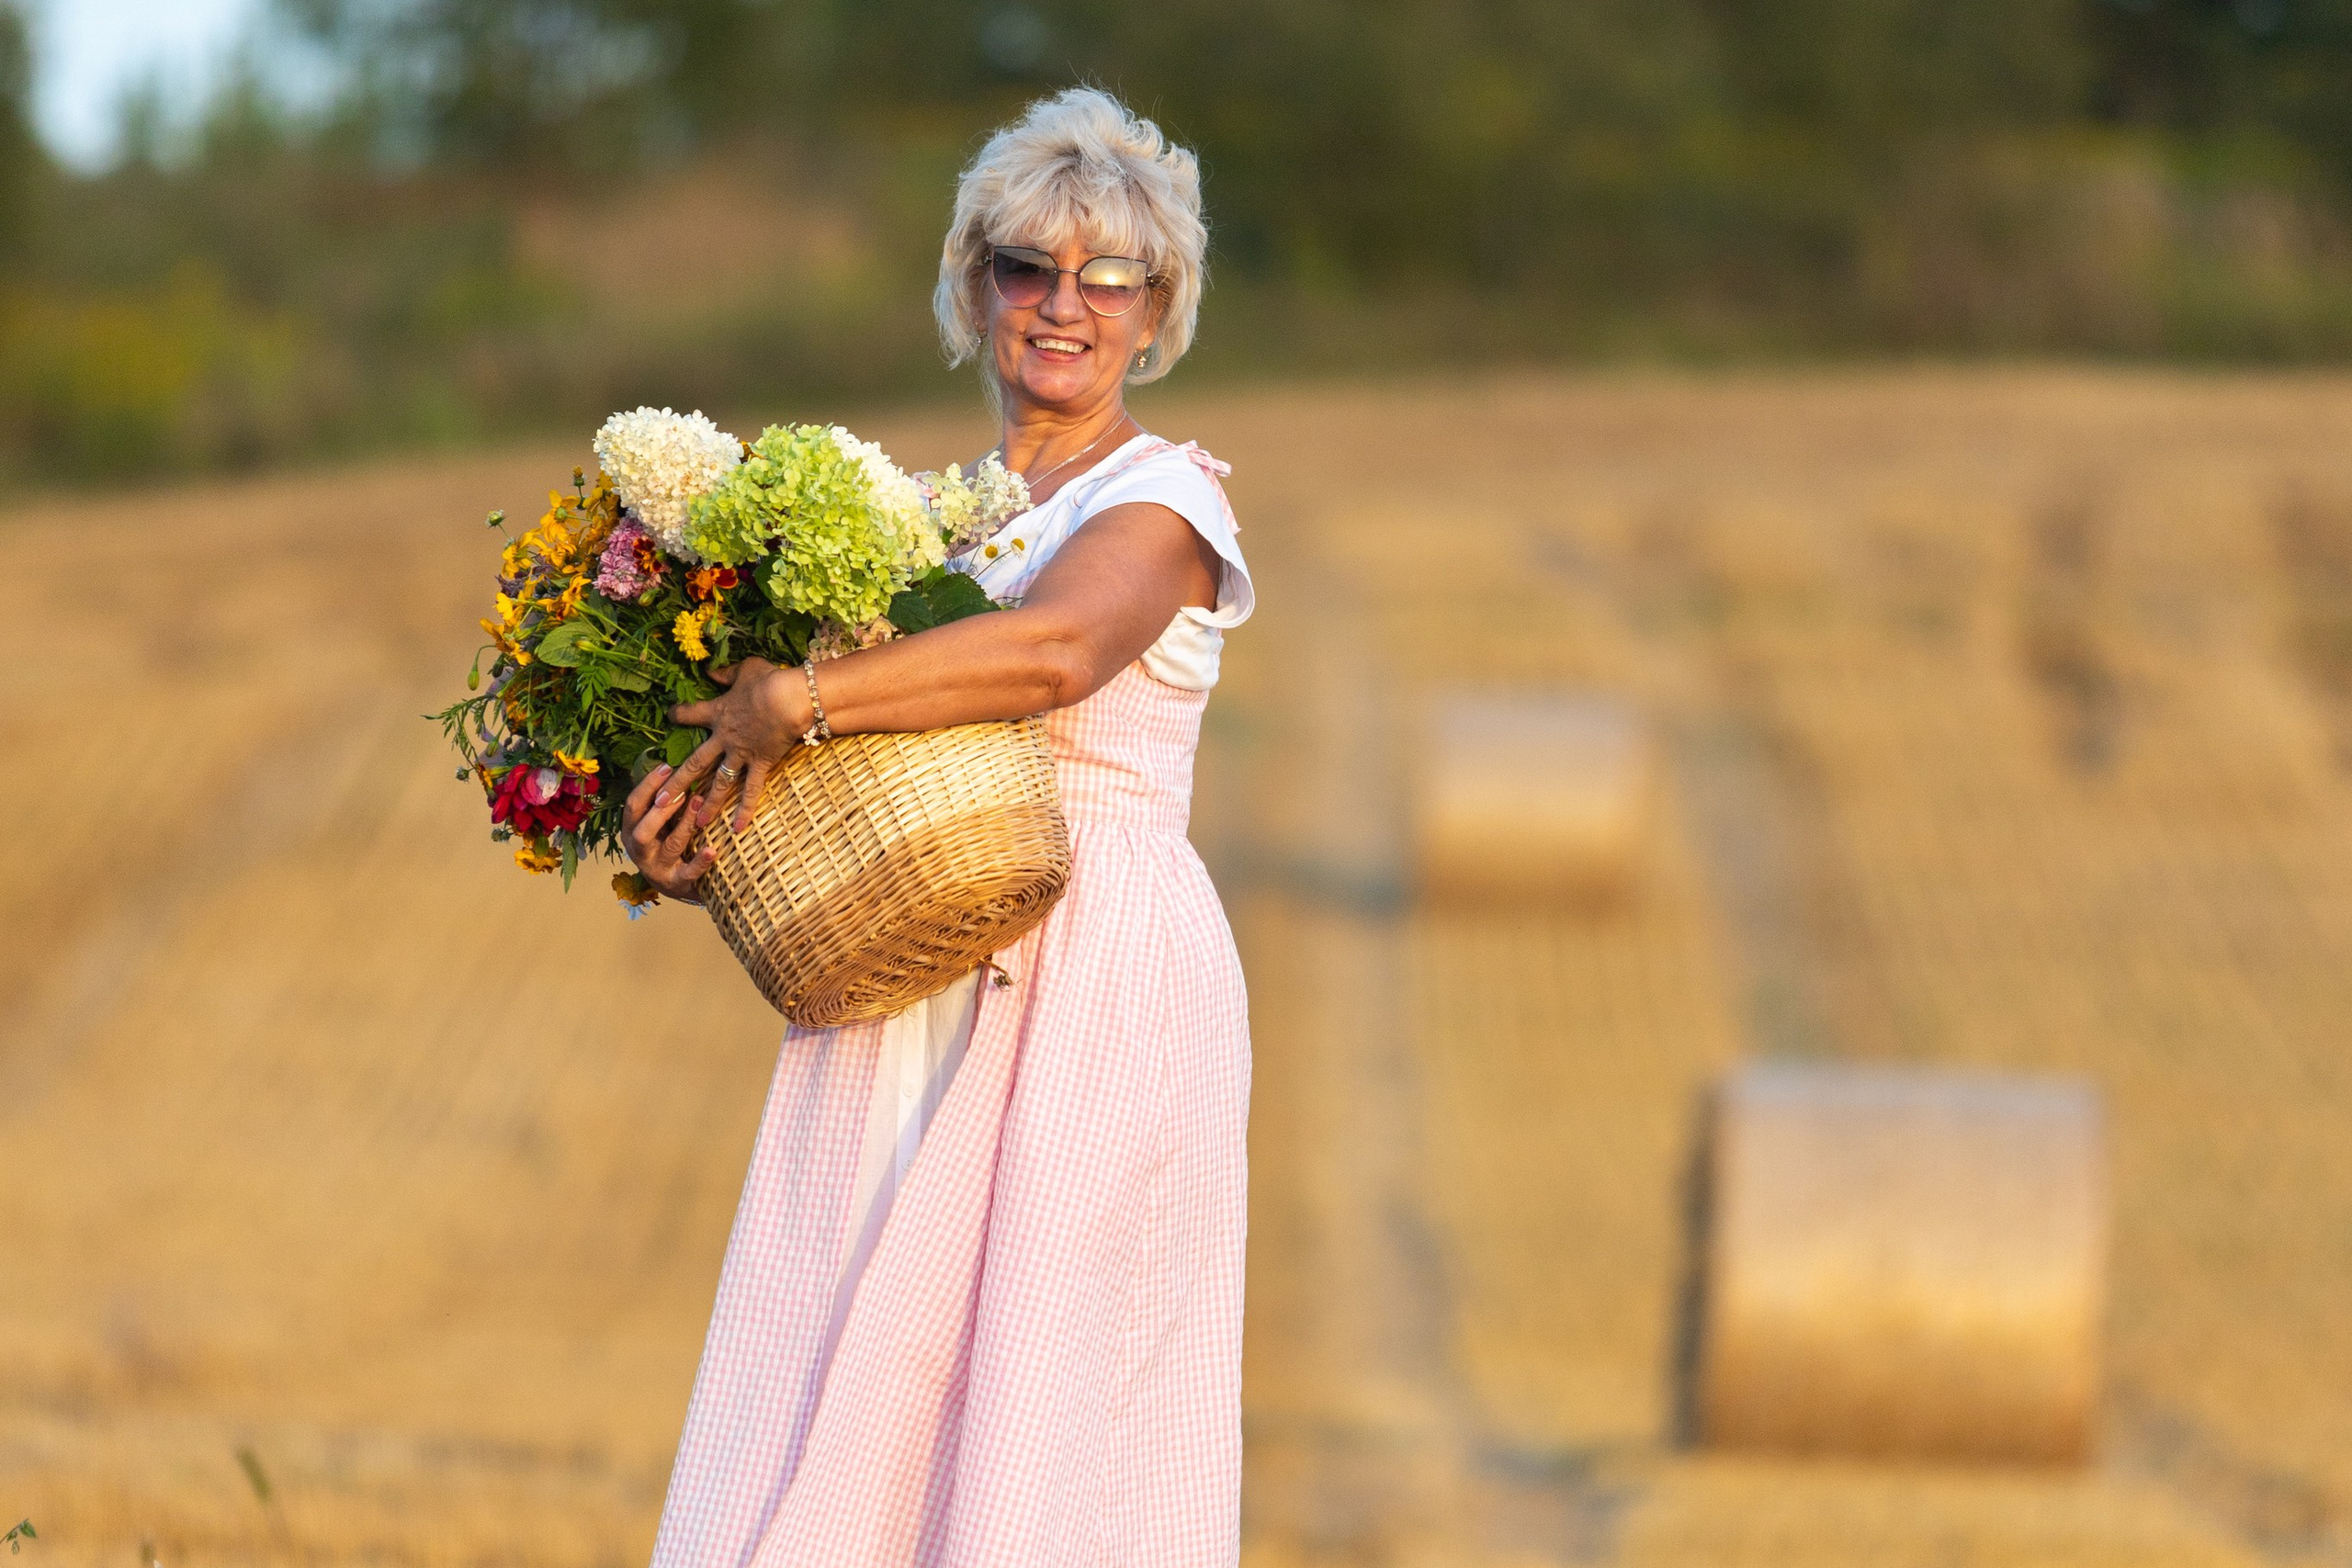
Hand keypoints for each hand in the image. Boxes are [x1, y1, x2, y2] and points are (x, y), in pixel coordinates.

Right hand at [621, 763, 716, 900]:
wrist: (673, 884)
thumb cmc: (664, 842)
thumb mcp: (656, 823)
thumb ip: (660, 801)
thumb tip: (675, 765)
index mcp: (631, 831)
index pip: (633, 805)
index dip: (648, 785)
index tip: (667, 766)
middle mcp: (639, 850)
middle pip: (643, 829)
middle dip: (661, 809)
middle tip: (682, 790)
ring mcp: (657, 868)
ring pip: (670, 846)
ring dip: (685, 824)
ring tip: (699, 804)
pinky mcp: (677, 883)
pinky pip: (689, 872)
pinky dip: (700, 861)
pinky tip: (712, 850)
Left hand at [668, 657, 806, 832]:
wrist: (789, 699)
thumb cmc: (769, 680)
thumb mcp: (746, 668)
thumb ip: (726, 673)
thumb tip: (710, 671)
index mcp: (717, 713)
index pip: (689, 714)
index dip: (678, 714)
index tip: (670, 715)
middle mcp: (723, 738)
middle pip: (694, 763)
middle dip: (676, 783)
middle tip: (660, 803)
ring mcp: (740, 754)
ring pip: (718, 783)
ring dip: (706, 804)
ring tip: (695, 823)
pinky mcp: (760, 763)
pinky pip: (751, 790)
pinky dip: (745, 809)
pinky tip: (737, 829)